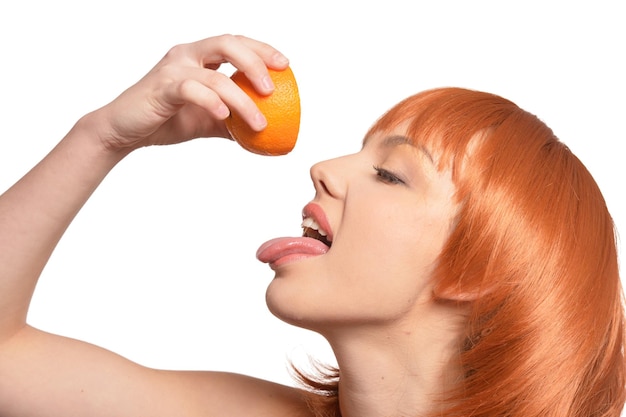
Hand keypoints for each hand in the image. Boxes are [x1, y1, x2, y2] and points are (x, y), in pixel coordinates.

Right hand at [88, 34, 288, 150]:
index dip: (262, 49)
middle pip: (228, 44)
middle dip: (256, 61)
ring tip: (260, 123)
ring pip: (215, 75)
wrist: (124, 132)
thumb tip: (266, 133)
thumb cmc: (166, 121)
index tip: (285, 64)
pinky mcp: (161, 88)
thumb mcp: (208, 121)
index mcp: (198, 57)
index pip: (235, 43)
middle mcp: (186, 55)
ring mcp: (173, 70)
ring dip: (243, 100)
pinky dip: (212, 102)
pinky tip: (226, 116)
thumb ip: (233, 121)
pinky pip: (192, 90)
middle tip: (273, 87)